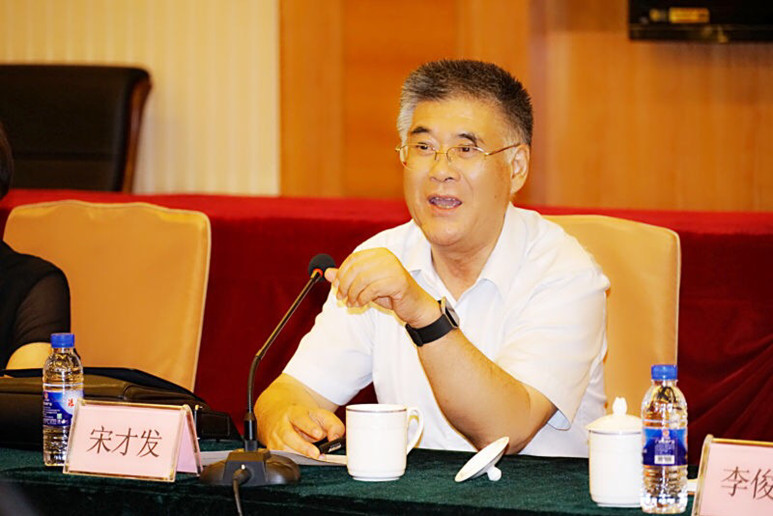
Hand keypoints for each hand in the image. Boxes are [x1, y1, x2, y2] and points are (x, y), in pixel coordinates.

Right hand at [261, 404, 343, 458]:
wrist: (282, 416)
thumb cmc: (305, 418)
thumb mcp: (321, 416)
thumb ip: (333, 425)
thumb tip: (335, 439)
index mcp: (294, 413)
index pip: (300, 418)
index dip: (309, 427)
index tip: (319, 434)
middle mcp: (282, 425)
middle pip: (288, 435)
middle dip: (302, 446)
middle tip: (316, 454)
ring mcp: (275, 437)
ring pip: (283, 449)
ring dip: (298, 455)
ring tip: (313, 457)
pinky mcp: (273, 449)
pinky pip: (280, 458)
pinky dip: (292, 461)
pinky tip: (302, 461)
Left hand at [323, 248, 439, 327]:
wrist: (414, 306)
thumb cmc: (390, 294)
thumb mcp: (365, 285)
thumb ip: (347, 278)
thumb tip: (326, 273)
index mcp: (378, 253)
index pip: (353, 259)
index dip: (341, 273)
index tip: (335, 287)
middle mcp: (386, 257)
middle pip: (356, 268)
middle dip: (344, 285)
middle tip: (341, 298)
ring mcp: (393, 268)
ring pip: (362, 279)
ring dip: (352, 294)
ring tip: (351, 303)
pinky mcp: (397, 281)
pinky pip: (371, 289)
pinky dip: (362, 298)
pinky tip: (361, 304)